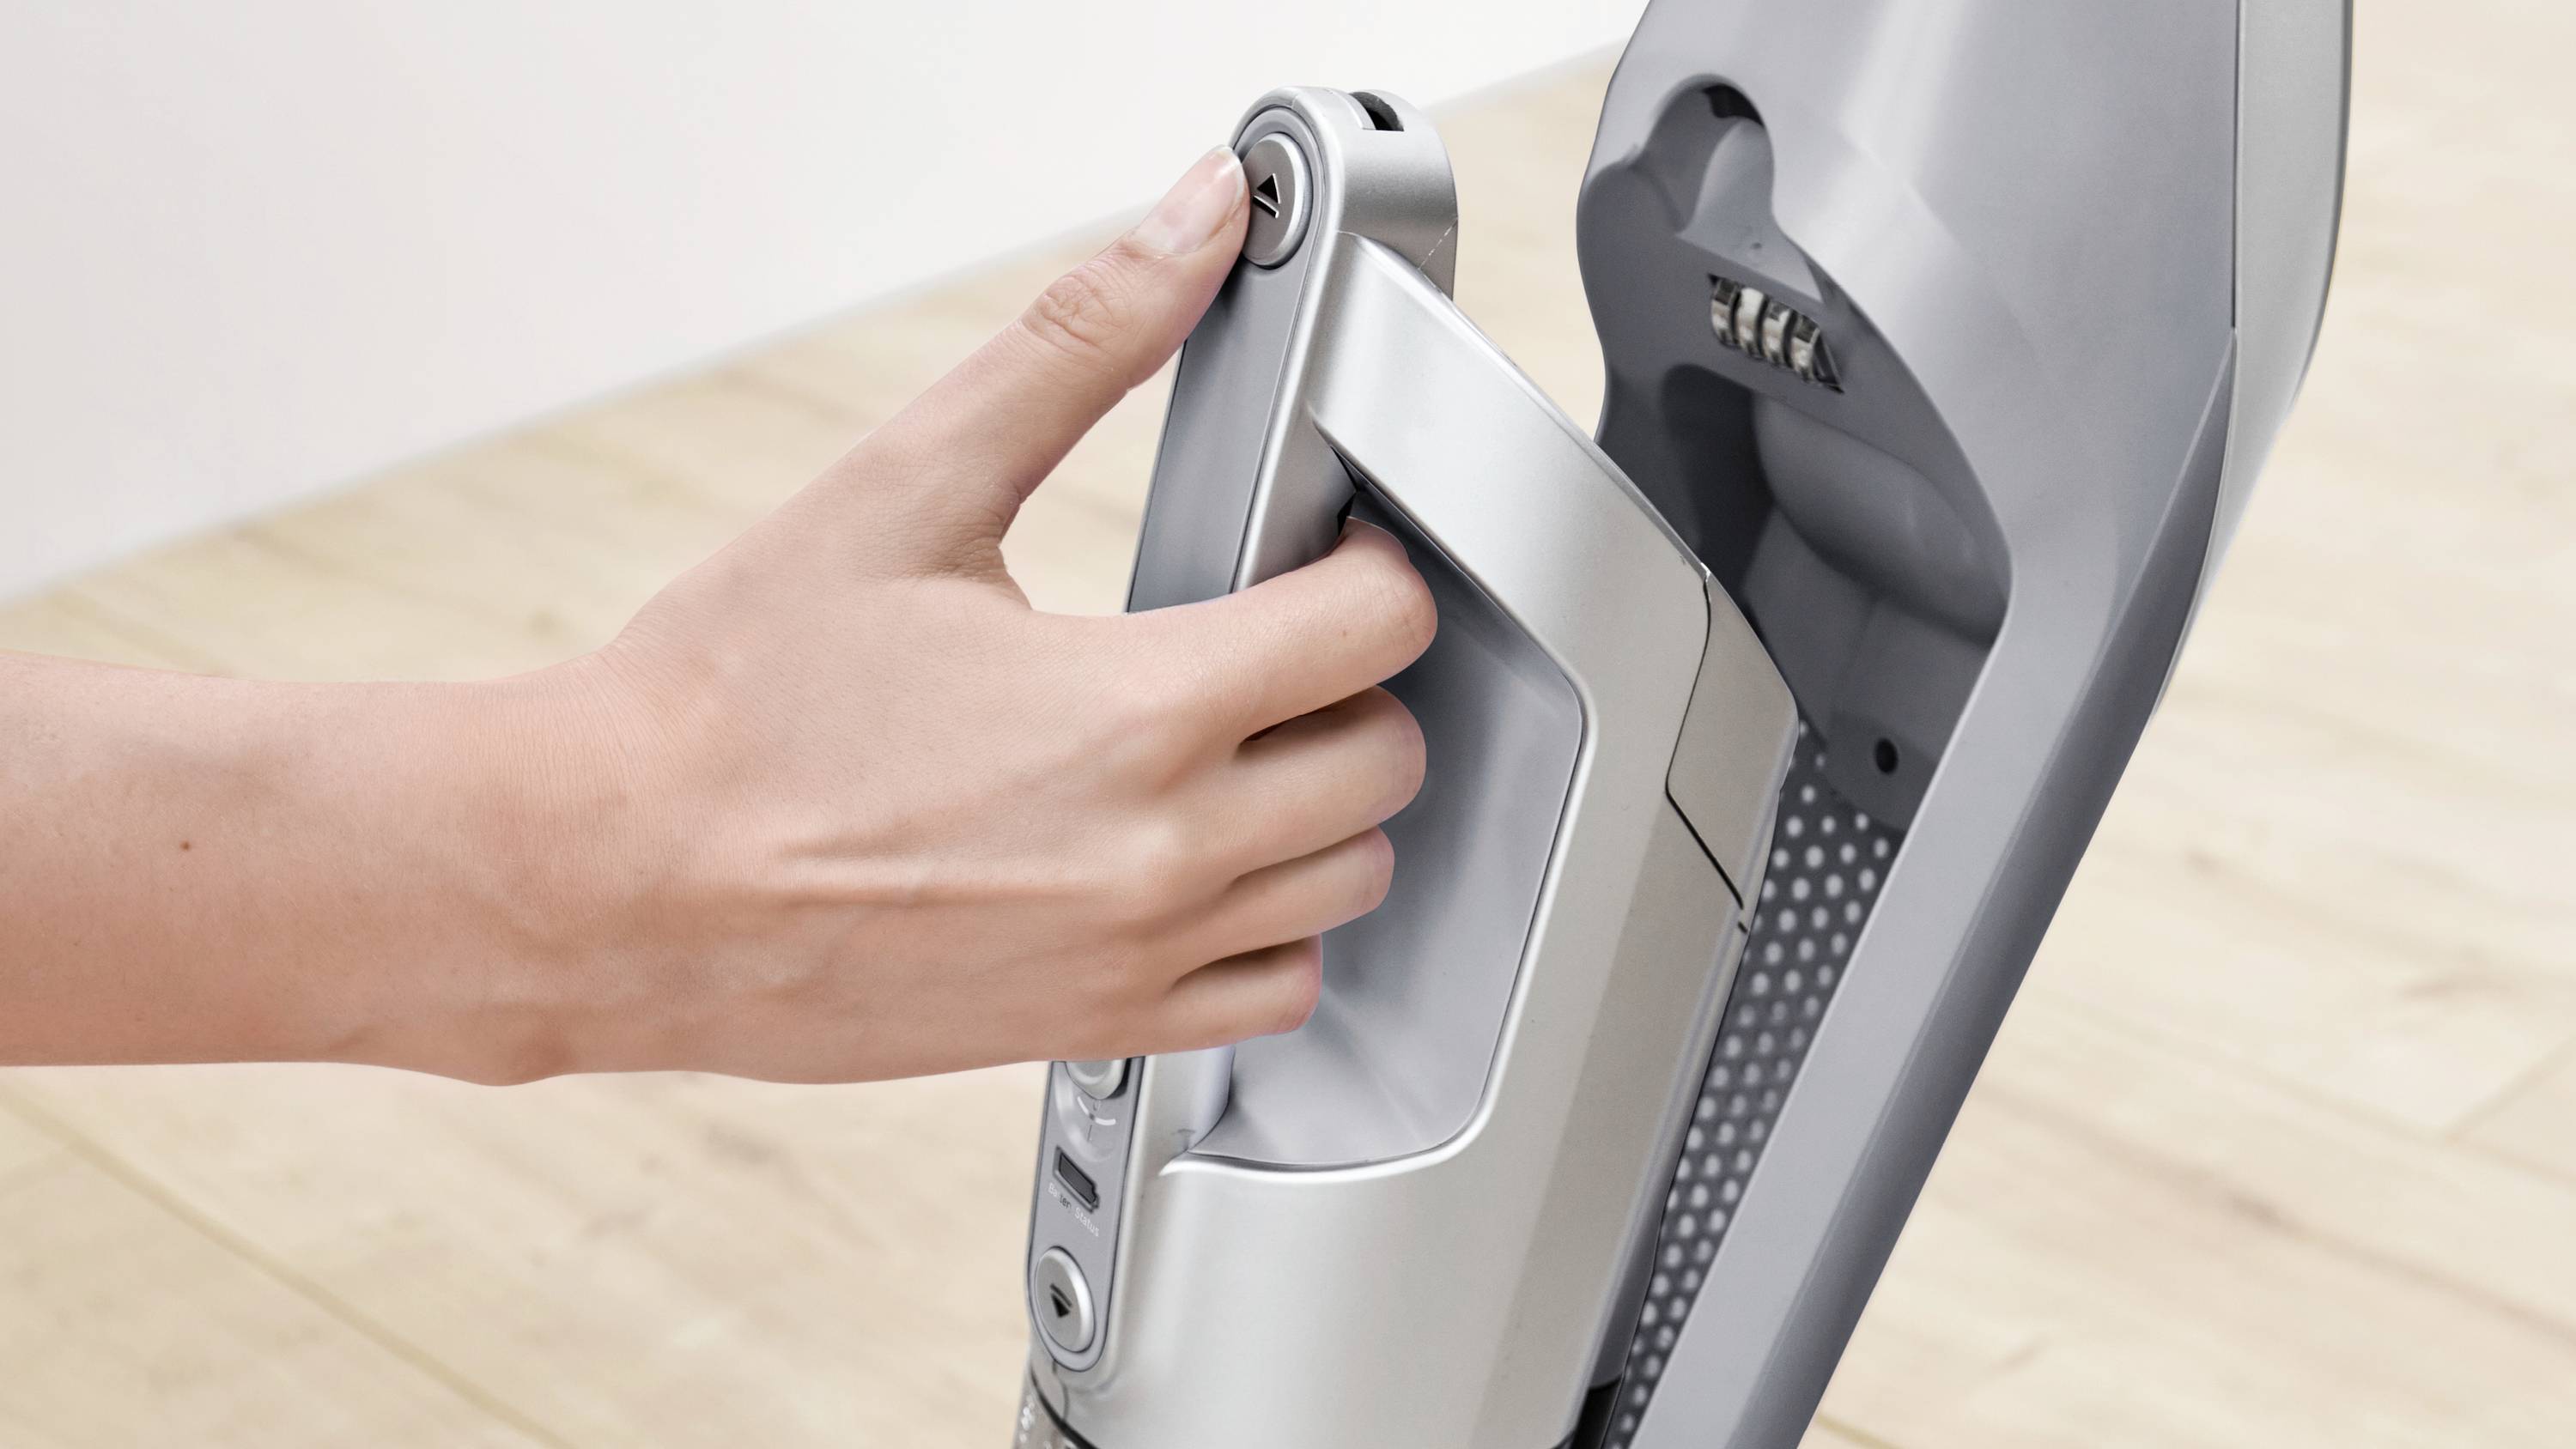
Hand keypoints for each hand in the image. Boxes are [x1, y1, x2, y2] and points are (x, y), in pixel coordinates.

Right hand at [530, 147, 1434, 1082]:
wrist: (610, 881)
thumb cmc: (729, 703)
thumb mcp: (905, 487)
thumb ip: (1077, 344)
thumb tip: (1193, 224)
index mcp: (1139, 708)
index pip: (1380, 626)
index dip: (1370, 562)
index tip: (1325, 549)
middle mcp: (1162, 850)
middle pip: (1389, 760)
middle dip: (1353, 680)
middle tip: (1274, 636)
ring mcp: (1135, 956)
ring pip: (1351, 880)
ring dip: (1325, 804)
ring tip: (1235, 744)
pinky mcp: (1093, 1026)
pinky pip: (1275, 990)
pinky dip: (1272, 924)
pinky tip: (1197, 860)